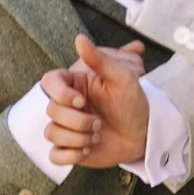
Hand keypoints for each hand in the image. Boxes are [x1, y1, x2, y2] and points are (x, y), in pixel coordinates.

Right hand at [39, 37, 148, 168]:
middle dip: (77, 121)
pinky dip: (71, 155)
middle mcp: (67, 105)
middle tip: (100, 123)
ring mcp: (66, 127)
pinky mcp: (69, 149)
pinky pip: (55, 155)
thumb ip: (100, 60)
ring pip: (51, 133)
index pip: (49, 82)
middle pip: (51, 111)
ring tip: (98, 135)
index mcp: (75, 85)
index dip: (60, 94)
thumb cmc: (134, 102)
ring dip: (78, 138)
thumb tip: (79, 38)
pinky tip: (88, 150)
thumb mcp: (123, 78)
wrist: (144, 134)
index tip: (82, 101)